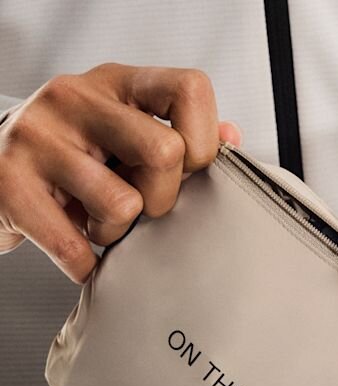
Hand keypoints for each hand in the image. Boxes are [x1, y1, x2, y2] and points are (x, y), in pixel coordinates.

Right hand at [0, 62, 242, 282]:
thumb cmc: (72, 158)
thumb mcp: (123, 132)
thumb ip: (178, 134)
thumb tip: (232, 139)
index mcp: (115, 84)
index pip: (189, 90)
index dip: (204, 143)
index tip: (186, 172)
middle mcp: (75, 98)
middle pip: (164, 152)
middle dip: (162, 199)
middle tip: (140, 208)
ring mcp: (37, 138)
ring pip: (122, 205)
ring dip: (117, 233)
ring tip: (97, 223)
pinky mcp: (9, 186)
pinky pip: (75, 248)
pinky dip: (86, 265)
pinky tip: (79, 253)